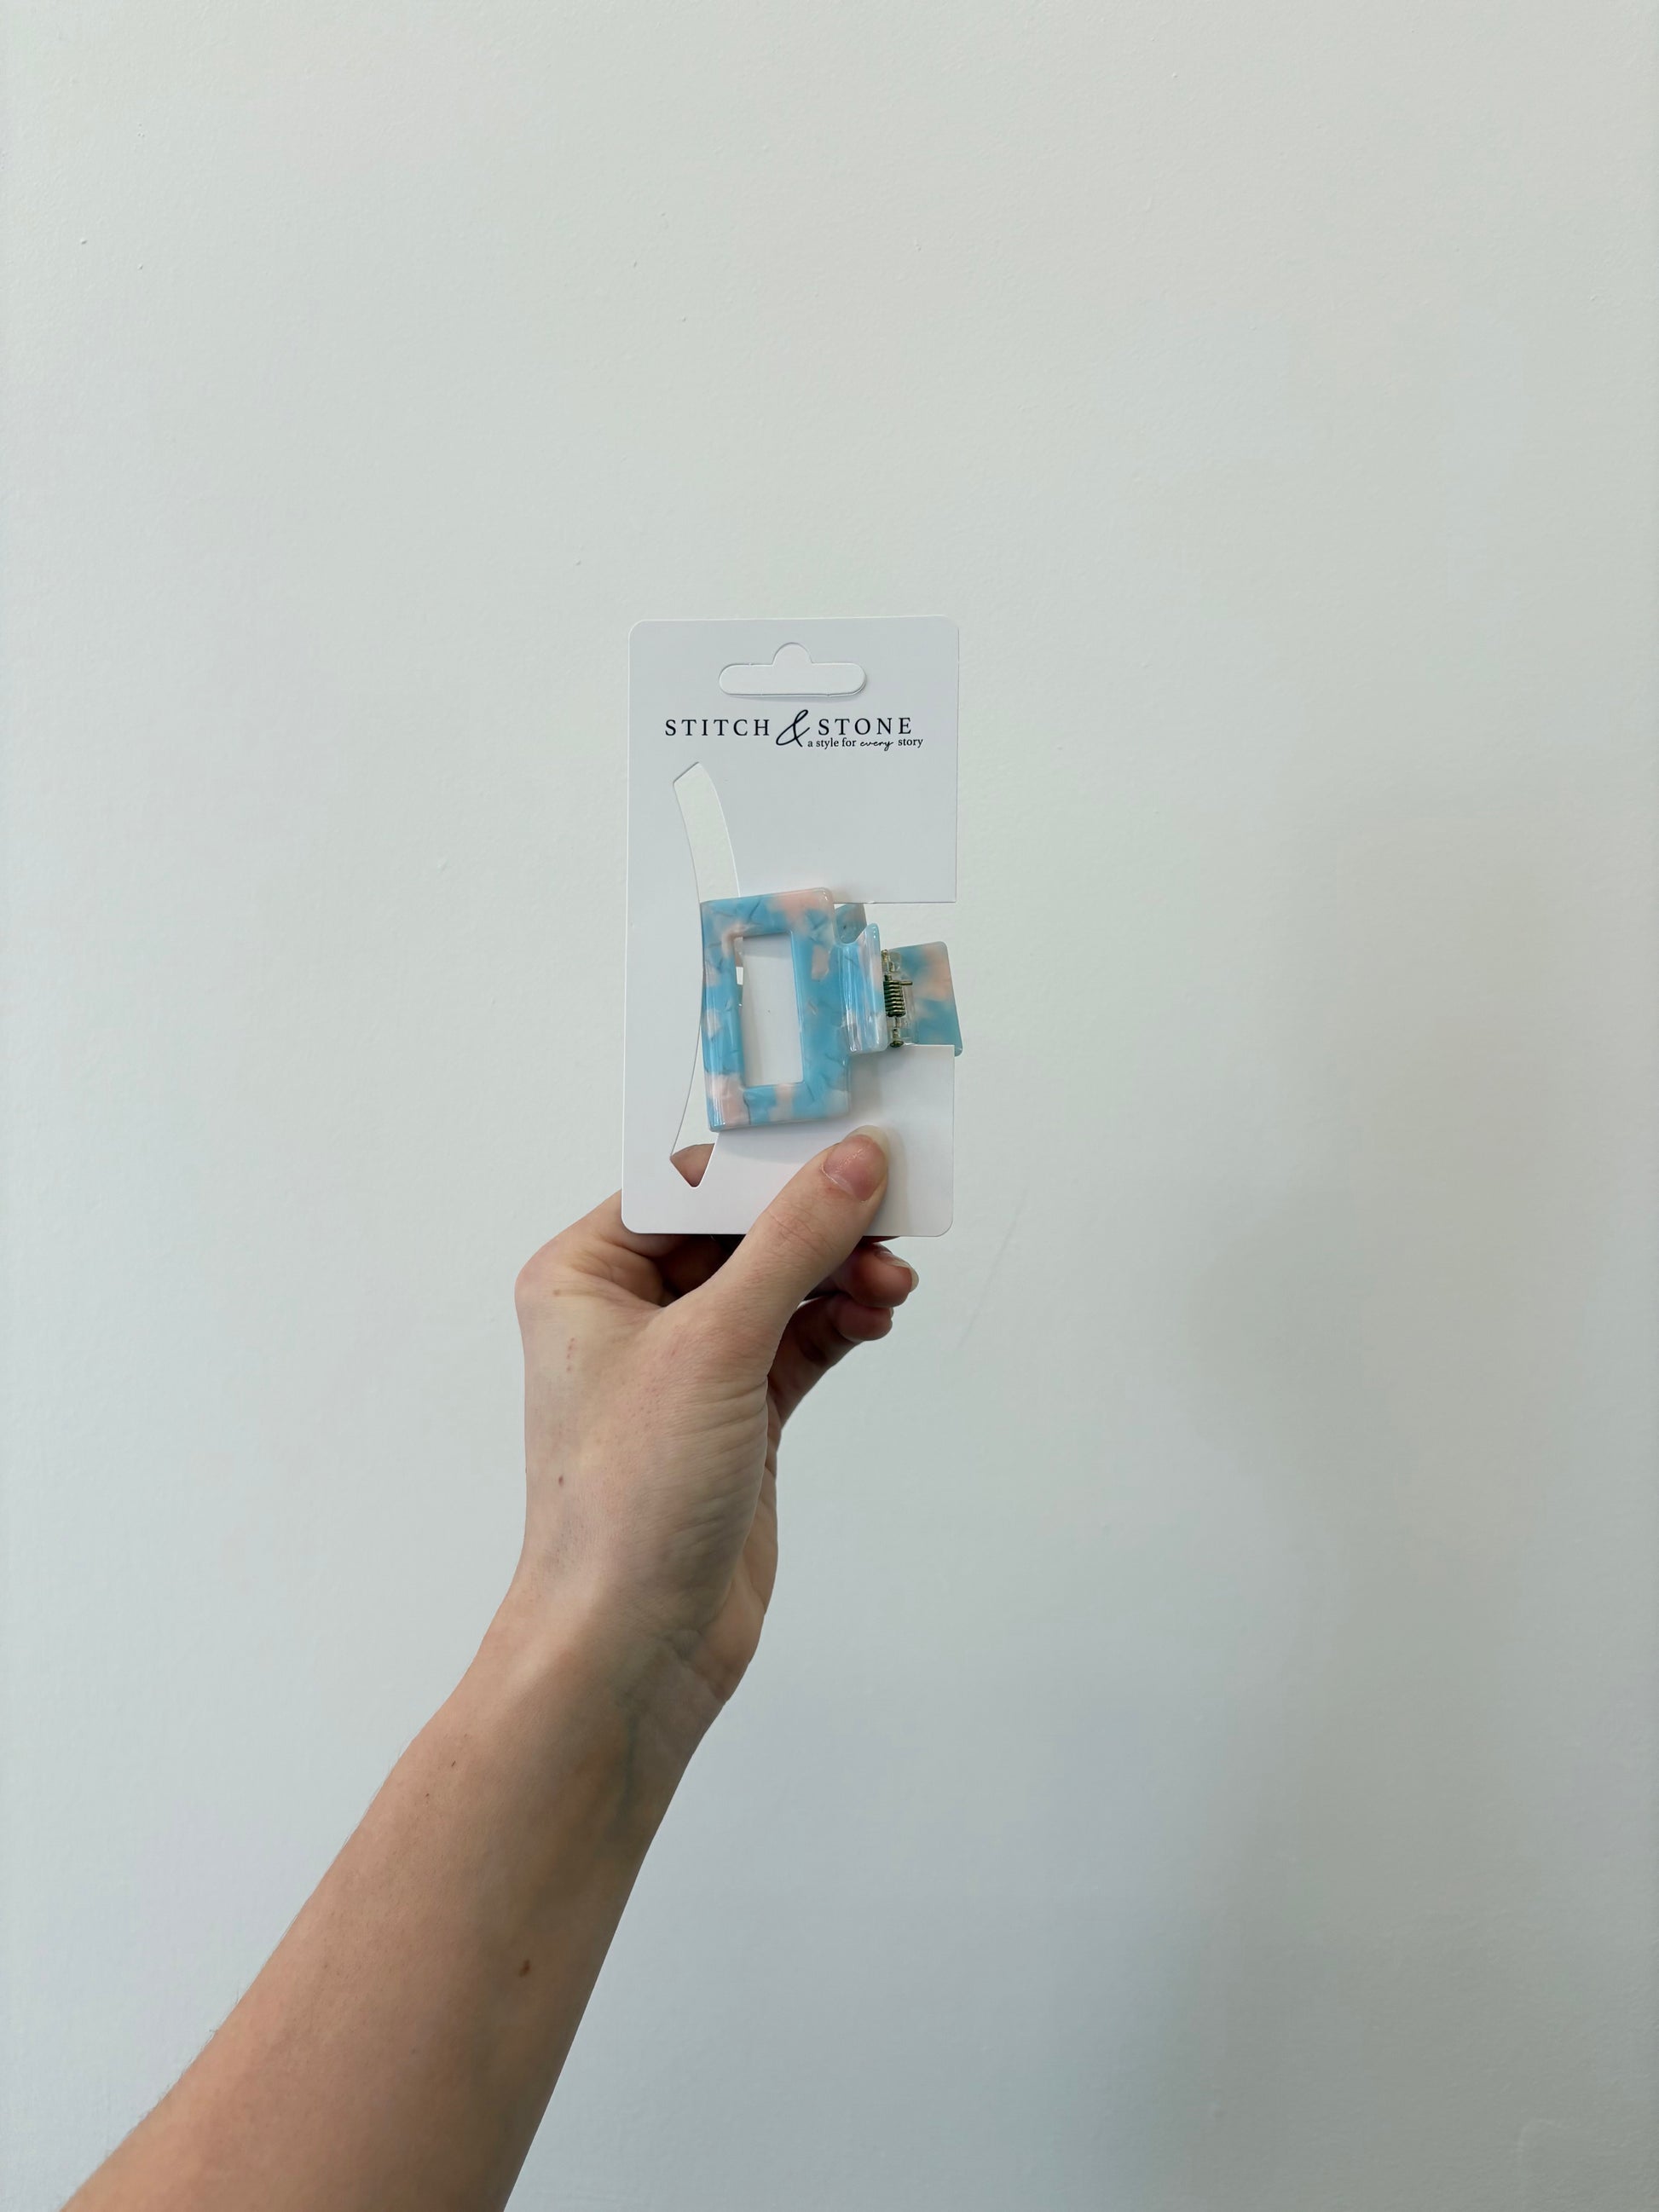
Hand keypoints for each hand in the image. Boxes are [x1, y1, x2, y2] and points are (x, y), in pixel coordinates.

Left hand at [505, 1128, 916, 1733]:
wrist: (631, 1646)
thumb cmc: (627, 1502)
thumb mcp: (714, 1346)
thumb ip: (790, 1245)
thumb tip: (853, 1165)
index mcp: (584, 1277)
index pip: (688, 1185)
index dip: (770, 1164)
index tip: (849, 1145)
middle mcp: (627, 1315)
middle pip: (742, 1232)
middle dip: (818, 1226)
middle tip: (891, 1217)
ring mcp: (684, 1369)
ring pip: (779, 1286)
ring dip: (839, 1275)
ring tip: (892, 1282)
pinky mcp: (734, 1418)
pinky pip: (797, 1341)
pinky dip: (839, 1323)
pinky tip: (876, 1316)